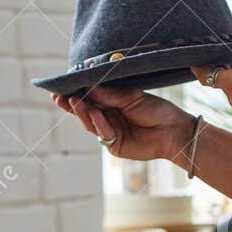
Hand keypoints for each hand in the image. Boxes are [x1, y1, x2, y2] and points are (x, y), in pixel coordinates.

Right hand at [52, 86, 193, 163]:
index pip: (90, 97)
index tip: (61, 87)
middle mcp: (108, 117)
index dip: (76, 93)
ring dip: (82, 112)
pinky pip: (103, 134)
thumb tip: (88, 86)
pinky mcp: (115, 146)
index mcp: (112, 103)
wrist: (173, 130)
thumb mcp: (131, 97)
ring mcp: (110, 132)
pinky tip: (96, 113)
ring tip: (75, 101)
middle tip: (59, 97)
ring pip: (90, 123)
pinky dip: (99, 123)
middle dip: (72, 105)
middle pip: (85, 112)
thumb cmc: (156, 110)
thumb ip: (109, 94)